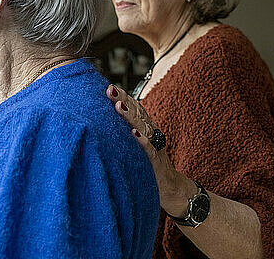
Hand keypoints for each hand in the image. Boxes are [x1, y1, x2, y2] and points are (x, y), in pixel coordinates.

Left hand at [106, 85, 196, 216]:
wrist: (170, 187)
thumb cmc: (148, 164)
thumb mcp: (135, 146)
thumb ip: (125, 133)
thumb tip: (102, 124)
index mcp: (145, 128)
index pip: (134, 108)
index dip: (123, 97)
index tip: (109, 87)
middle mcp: (151, 133)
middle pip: (137, 113)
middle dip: (124, 100)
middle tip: (110, 90)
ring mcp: (155, 145)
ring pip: (143, 127)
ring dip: (131, 116)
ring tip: (118, 106)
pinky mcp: (156, 161)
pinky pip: (150, 149)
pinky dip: (144, 141)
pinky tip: (134, 134)